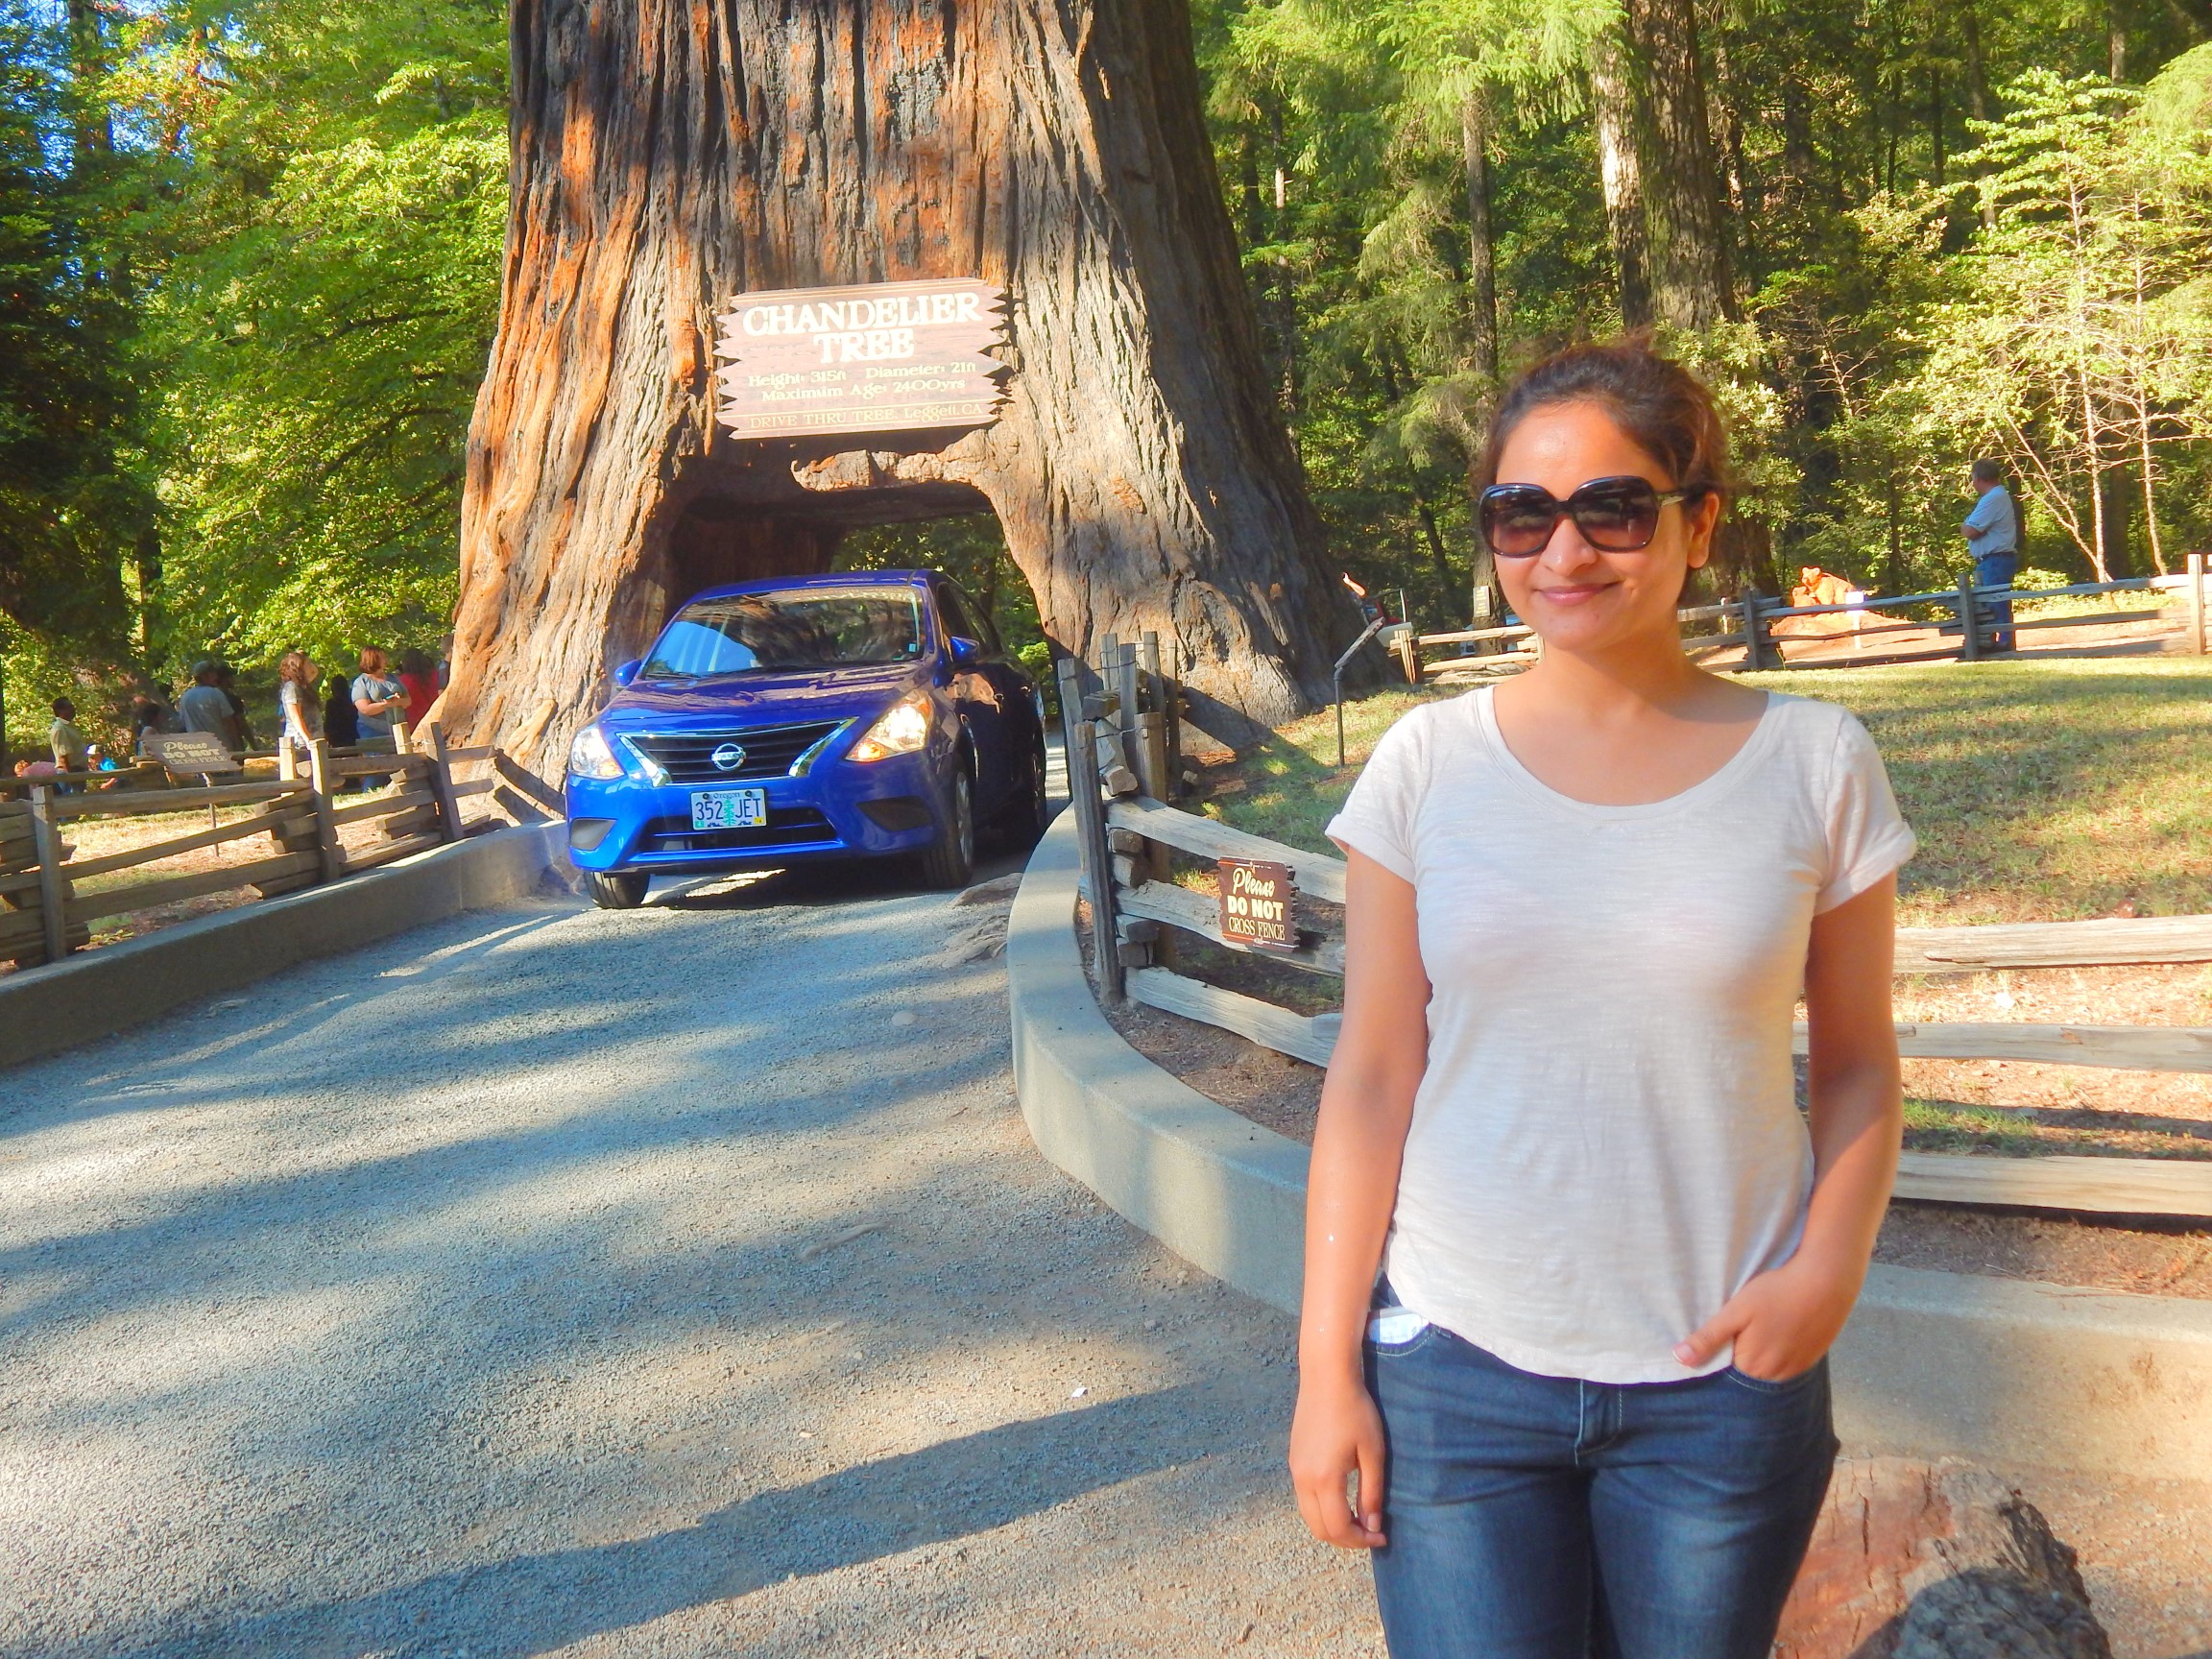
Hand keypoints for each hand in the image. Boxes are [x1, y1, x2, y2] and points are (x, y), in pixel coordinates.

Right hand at [1288, 1372, 1387, 1548]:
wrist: (1326, 1377)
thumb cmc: (1356, 1411)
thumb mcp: (1372, 1453)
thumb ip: (1371, 1493)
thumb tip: (1372, 1526)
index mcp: (1324, 1479)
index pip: (1339, 1528)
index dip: (1361, 1540)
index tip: (1382, 1536)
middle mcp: (1303, 1479)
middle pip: (1319, 1529)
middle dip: (1346, 1539)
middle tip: (1370, 1533)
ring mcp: (1295, 1470)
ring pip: (1309, 1516)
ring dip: (1332, 1526)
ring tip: (1358, 1520)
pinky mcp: (1294, 1460)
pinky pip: (1304, 1498)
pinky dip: (1322, 1510)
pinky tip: (1341, 1500)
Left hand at [1674, 1252, 1859, 1381]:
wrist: (1826, 1282)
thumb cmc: (1777, 1293)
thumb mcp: (1736, 1311)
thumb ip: (1709, 1337)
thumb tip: (1679, 1359)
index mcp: (1752, 1367)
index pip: (1724, 1372)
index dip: (1717, 1354)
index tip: (1719, 1335)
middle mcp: (1775, 1376)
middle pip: (1747, 1372)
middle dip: (1738, 1355)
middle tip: (1743, 1326)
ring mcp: (1796, 1370)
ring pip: (1768, 1369)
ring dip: (1760, 1354)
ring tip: (1761, 1327)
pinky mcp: (1811, 1359)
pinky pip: (1786, 1364)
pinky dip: (1778, 1352)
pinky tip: (1778, 1331)